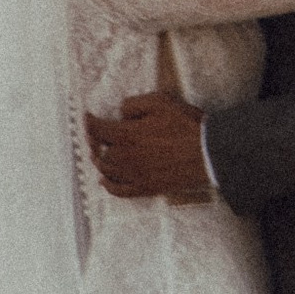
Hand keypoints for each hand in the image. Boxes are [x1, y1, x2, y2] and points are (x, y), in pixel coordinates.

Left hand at [87, 93, 215, 202]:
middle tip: (94, 136)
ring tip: (99, 155)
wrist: (208, 154)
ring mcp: (135, 175)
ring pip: (106, 170)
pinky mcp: (146, 188)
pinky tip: (105, 181)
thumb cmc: (186, 126)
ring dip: (100, 161)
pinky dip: (108, 185)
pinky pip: (119, 191)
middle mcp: (126, 157)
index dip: (88, 121)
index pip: (97, 129)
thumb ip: (134, 105)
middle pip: (99, 151)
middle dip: (93, 142)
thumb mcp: (160, 102)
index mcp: (126, 135)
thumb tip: (121, 113)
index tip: (87, 117)